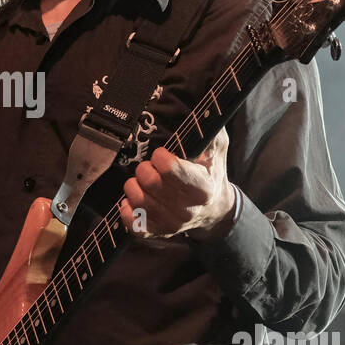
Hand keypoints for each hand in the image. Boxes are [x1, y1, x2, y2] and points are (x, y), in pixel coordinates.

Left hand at [119, 129, 235, 240]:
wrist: (214, 210)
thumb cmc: (211, 173)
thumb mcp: (217, 149)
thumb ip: (208, 131)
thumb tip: (200, 111)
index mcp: (203, 188)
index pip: (169, 168)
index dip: (161, 156)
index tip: (162, 154)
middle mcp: (187, 210)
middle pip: (150, 182)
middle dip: (145, 168)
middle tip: (149, 166)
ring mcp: (172, 224)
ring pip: (137, 199)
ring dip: (134, 185)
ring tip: (142, 180)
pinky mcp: (158, 232)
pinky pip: (132, 223)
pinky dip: (126, 209)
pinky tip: (133, 199)